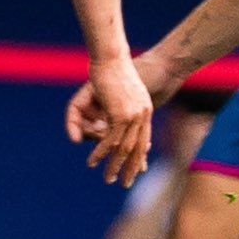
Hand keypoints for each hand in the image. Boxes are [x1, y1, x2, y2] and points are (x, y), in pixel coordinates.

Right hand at [64, 52, 158, 186]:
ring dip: (115, 166)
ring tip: (109, 180)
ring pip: (125, 149)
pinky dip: (100, 153)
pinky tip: (93, 162)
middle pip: (139, 148)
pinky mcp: (121, 115)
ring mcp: (133, 116)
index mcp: (145, 109)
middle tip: (126, 182)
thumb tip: (107, 121)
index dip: (142, 154)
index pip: (145, 137)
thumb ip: (112, 107)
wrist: (112, 56)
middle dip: (132, 167)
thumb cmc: (113, 68)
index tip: (140, 167)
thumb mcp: (116, 91)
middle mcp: (143, 115)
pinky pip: (110, 140)